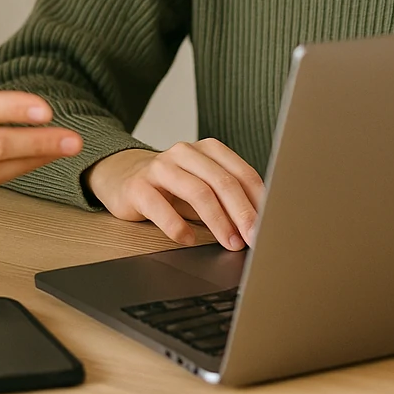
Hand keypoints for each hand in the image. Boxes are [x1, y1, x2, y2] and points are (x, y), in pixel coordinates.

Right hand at [85, 140, 264, 250]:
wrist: (123, 177)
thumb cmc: (172, 187)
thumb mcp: (203, 185)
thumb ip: (229, 198)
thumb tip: (261, 225)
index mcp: (208, 150)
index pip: (241, 173)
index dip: (259, 201)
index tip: (271, 226)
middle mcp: (185, 153)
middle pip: (222, 181)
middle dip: (242, 213)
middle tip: (254, 238)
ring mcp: (160, 167)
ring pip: (197, 192)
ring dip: (218, 221)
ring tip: (230, 243)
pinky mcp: (138, 186)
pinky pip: (161, 207)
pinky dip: (178, 226)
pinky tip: (189, 239)